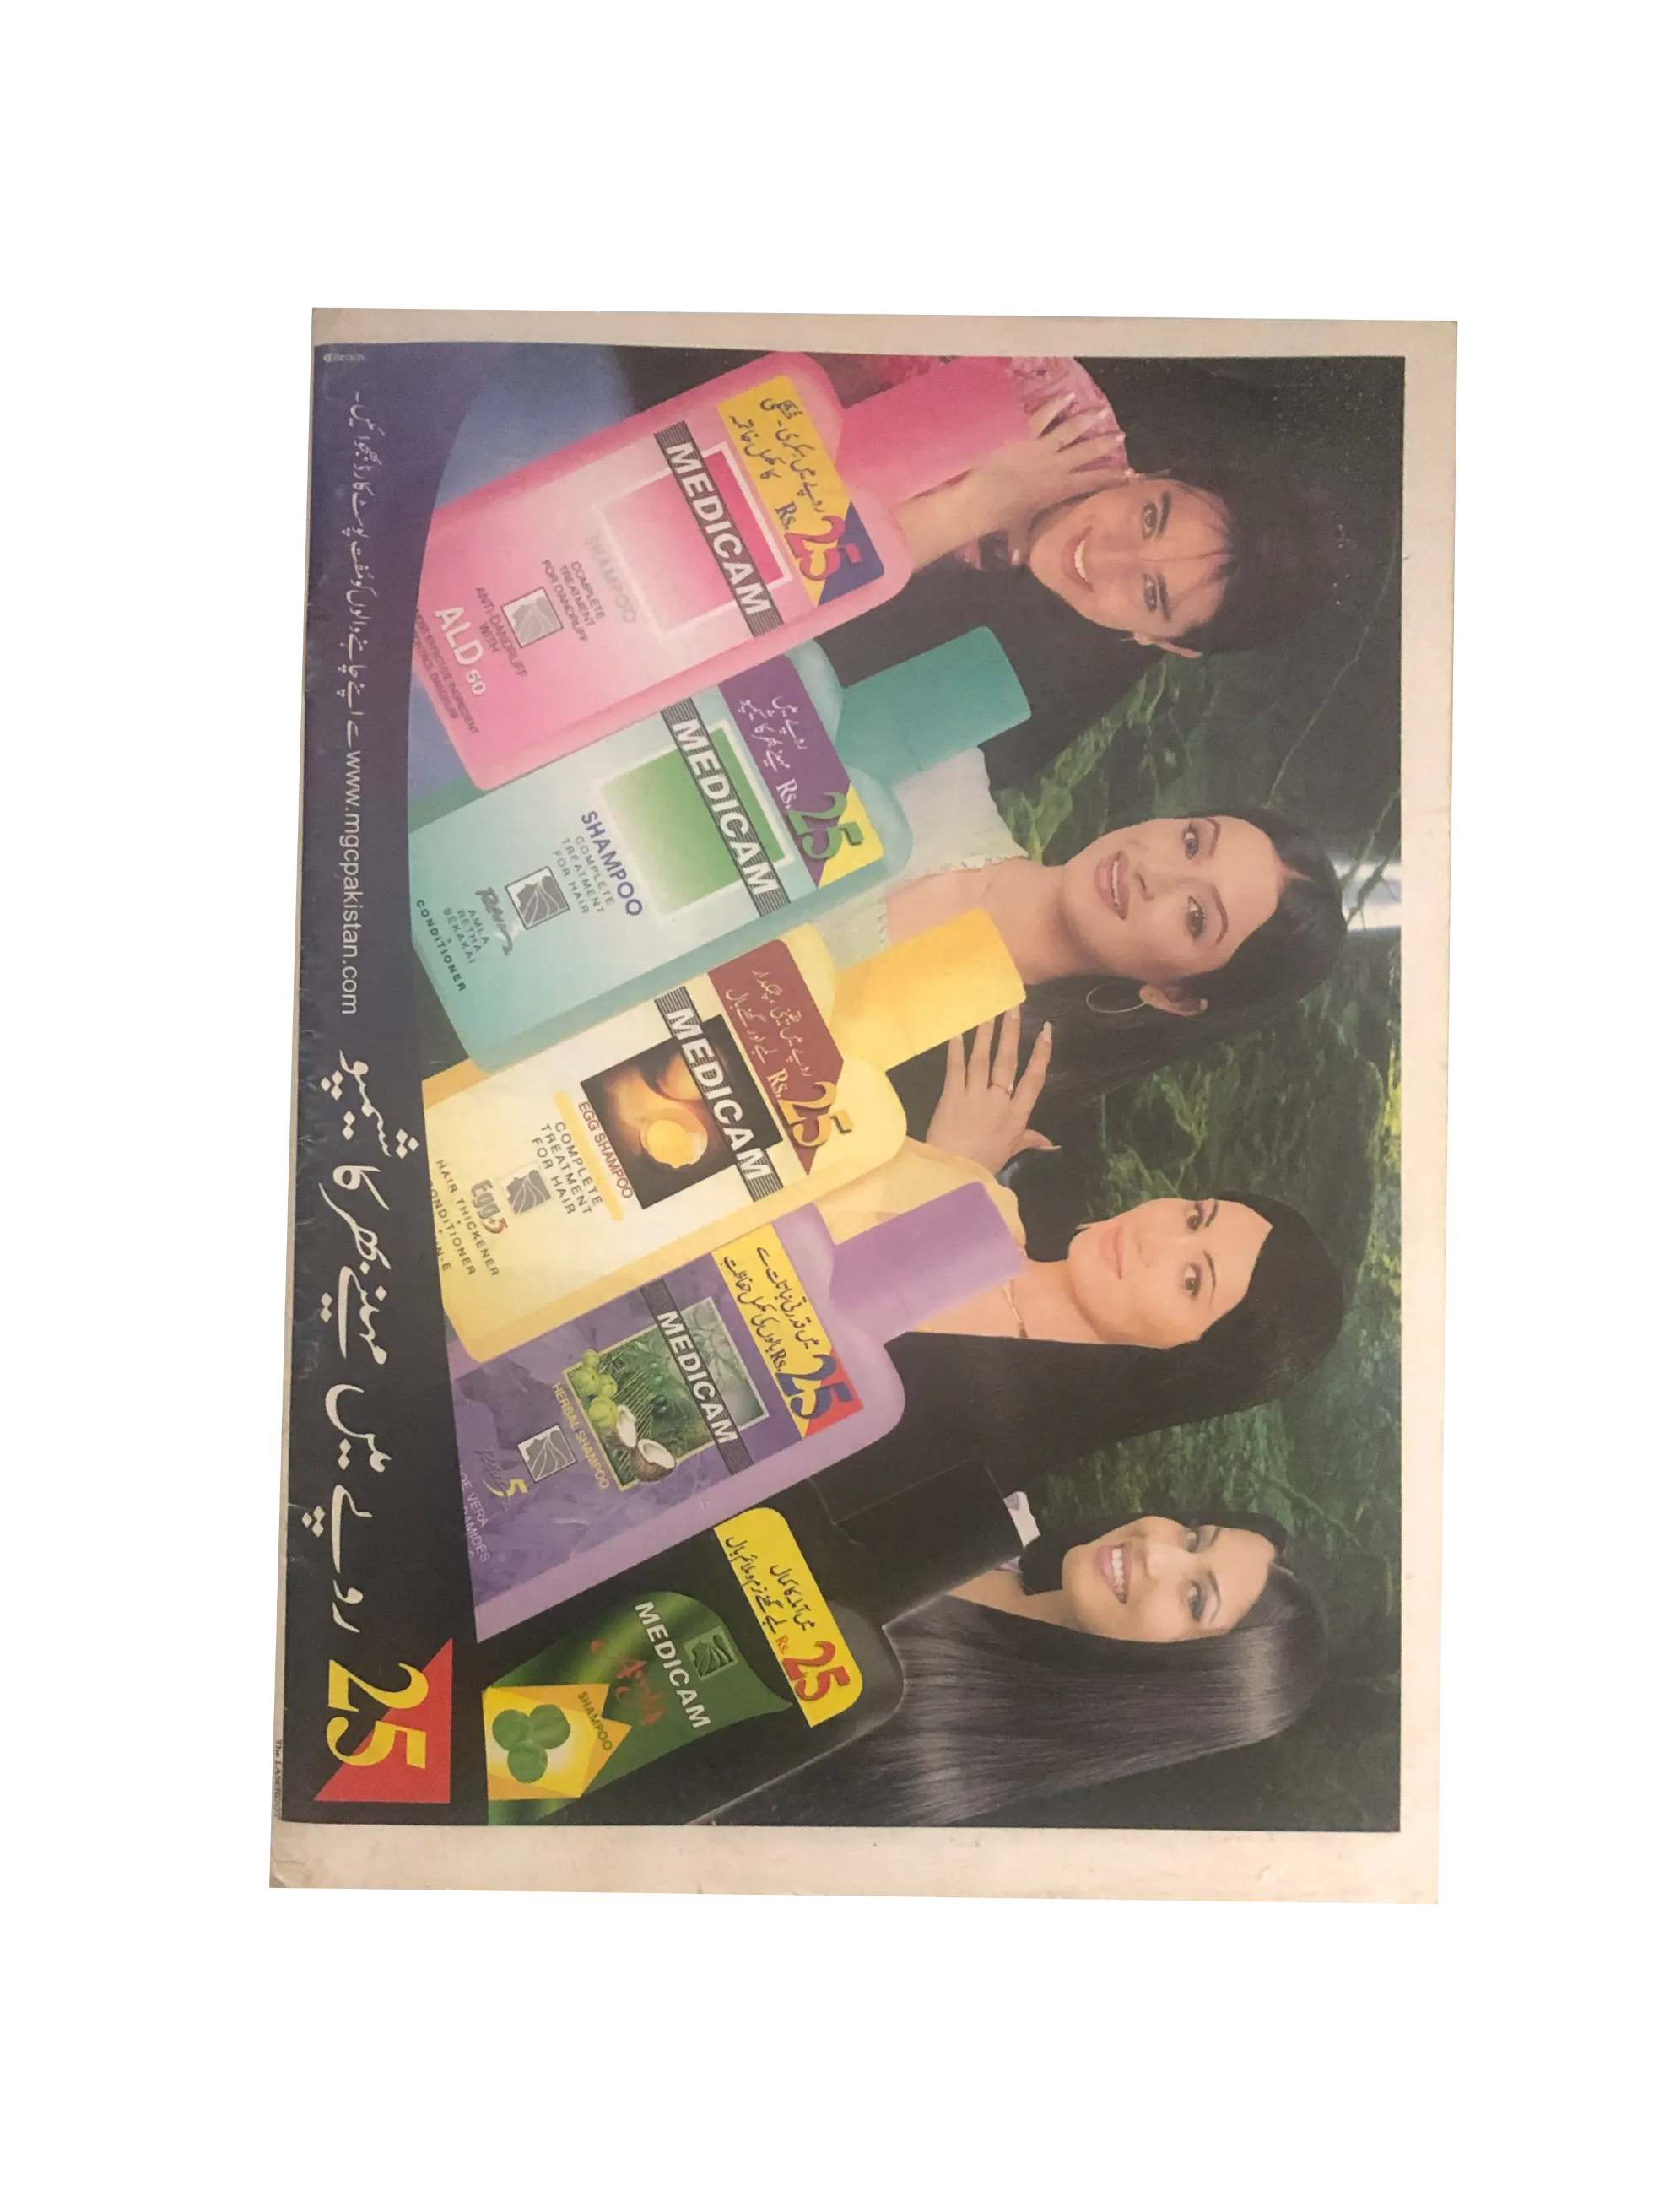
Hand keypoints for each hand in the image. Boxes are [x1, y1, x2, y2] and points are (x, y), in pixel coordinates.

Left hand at [926, 1010, 1056, 1174]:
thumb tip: (1050, 1143)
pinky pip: (955, 1068)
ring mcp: (974, 1096)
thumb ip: (1029, 1140)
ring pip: (982, 1060)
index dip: (1041, 1054)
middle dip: (1011, 1034)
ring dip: (986, 1034)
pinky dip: (956, 1049)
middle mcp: (998, 1101)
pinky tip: (958, 1031)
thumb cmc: (983, 1163)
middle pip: (1007, 1062)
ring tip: (989, 1012)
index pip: (1034, 1079)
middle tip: (1014, 1009)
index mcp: (1017, 1115)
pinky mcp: (952, 1096)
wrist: (954, 1173)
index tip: (1046, 1031)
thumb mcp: (1010, 1151)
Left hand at [963, 397, 1123, 541]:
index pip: (1090, 483)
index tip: (1129, 474)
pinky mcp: (1027, 432)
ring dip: (1088, 420)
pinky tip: (1068, 395)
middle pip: (1087, 452)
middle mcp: (1057, 466)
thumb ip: (1021, 543)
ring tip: (1103, 411)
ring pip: (1072, 430)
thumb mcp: (1015, 530)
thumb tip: (1018, 562)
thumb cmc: (1001, 516)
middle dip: (1106, 444)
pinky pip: (1045, 415)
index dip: (1110, 479)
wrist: (984, 496)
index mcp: (1059, 490)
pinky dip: (1057, 404)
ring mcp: (1043, 447)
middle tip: (1122, 435)